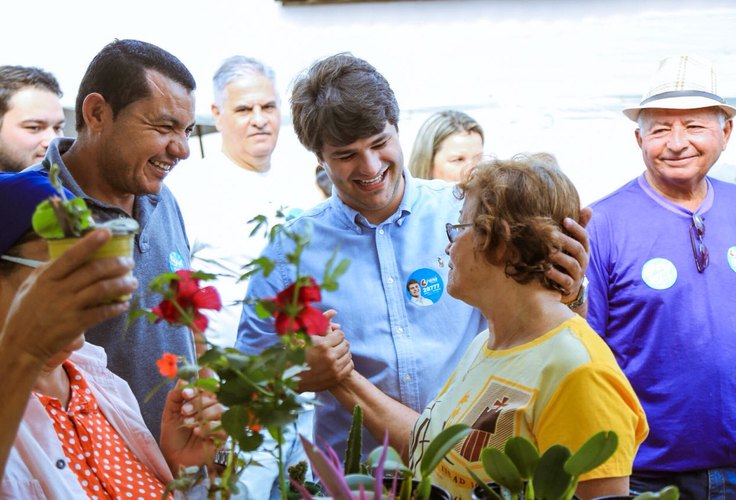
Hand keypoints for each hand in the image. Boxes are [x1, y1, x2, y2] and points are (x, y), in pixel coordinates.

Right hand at [1, 229, 136, 365]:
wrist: (21, 345)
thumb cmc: (25, 313)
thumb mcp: (30, 287)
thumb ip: (48, 270)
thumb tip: (69, 255)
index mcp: (46, 278)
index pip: (71, 256)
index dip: (90, 243)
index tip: (106, 232)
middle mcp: (58, 290)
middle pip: (93, 271)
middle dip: (116, 264)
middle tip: (130, 262)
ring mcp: (68, 307)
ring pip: (102, 290)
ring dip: (121, 284)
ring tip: (133, 282)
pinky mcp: (76, 324)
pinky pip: (102, 312)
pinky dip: (116, 307)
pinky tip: (124, 304)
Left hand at [160, 382, 225, 471]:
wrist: (174, 458)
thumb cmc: (173, 435)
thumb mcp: (170, 413)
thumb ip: (175, 396)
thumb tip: (183, 379)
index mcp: (202, 400)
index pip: (208, 385)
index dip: (199, 387)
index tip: (186, 394)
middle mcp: (213, 408)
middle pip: (215, 396)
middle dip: (198, 402)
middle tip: (184, 412)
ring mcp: (220, 421)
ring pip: (220, 409)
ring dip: (203, 415)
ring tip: (188, 423)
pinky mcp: (224, 436)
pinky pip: (223, 426)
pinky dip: (209, 427)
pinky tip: (197, 432)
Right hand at [298, 310, 353, 391]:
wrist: (290, 377)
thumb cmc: (295, 352)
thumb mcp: (304, 335)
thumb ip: (320, 322)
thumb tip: (335, 311)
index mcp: (322, 345)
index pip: (341, 335)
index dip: (336, 335)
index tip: (330, 337)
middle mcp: (330, 357)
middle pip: (346, 345)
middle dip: (340, 343)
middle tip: (333, 345)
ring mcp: (334, 370)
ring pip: (348, 356)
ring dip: (342, 353)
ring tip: (334, 353)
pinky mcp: (336, 378)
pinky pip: (349, 366)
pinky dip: (345, 363)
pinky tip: (337, 362)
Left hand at [546, 207, 591, 302]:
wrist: (570, 286)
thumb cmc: (570, 258)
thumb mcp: (575, 243)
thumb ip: (579, 227)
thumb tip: (589, 208)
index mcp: (584, 249)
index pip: (584, 236)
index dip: (576, 228)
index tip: (565, 219)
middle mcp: (583, 260)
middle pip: (577, 249)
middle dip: (565, 241)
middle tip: (551, 234)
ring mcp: (577, 274)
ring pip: (572, 265)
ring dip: (560, 258)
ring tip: (549, 252)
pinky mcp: (570, 285)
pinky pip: (565, 281)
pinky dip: (556, 275)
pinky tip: (547, 270)